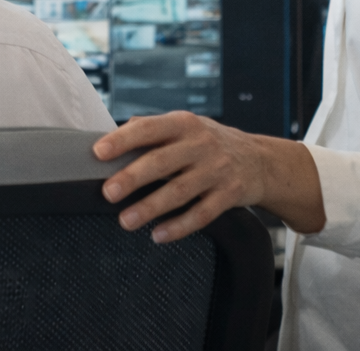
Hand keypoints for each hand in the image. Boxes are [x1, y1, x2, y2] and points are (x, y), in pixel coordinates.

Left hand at [93, 111, 324, 241]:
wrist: (260, 160)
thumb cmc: (209, 142)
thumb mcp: (184, 126)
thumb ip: (150, 129)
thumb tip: (111, 134)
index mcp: (183, 123)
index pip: (149, 128)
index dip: (123, 140)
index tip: (98, 152)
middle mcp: (201, 144)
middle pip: (162, 162)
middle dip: (133, 177)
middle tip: (108, 192)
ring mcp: (217, 170)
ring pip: (179, 192)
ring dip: (150, 208)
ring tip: (125, 221)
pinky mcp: (230, 195)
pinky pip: (202, 214)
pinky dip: (179, 227)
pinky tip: (158, 235)